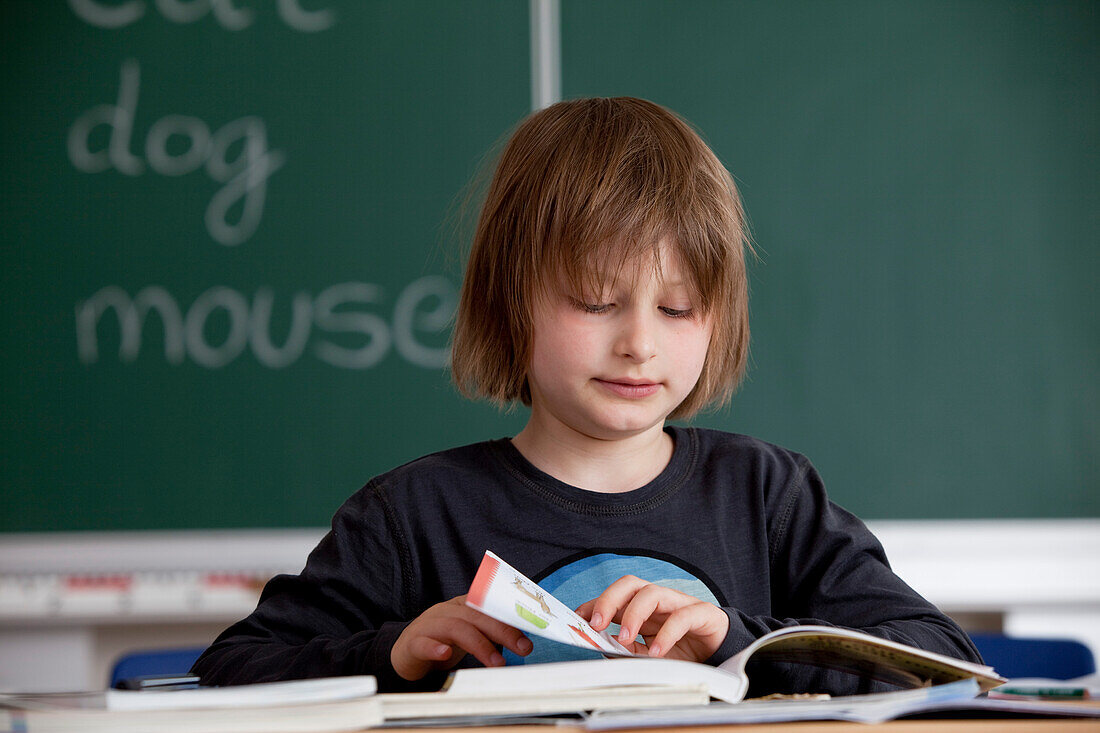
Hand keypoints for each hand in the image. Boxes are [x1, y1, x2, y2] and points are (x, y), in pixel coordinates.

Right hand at [390, 595, 531, 680]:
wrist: (406, 653)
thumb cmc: (443, 642)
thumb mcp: (470, 635)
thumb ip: (492, 634)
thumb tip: (524, 642)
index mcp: (463, 606)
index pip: (490, 605)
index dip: (511, 616)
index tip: (531, 631)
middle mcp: (447, 611)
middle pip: (477, 616)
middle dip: (503, 631)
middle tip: (523, 649)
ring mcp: (428, 625)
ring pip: (456, 628)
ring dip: (480, 645)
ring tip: (497, 663)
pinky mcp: (413, 643)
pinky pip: (423, 643)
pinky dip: (435, 648)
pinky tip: (446, 655)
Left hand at [576, 575, 728, 662]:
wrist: (721, 653)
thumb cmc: (682, 650)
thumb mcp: (649, 656)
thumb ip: (629, 651)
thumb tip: (603, 648)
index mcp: (642, 607)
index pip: (614, 597)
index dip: (594, 605)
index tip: (577, 620)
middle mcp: (658, 600)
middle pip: (629, 584)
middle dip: (608, 599)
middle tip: (597, 624)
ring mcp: (679, 603)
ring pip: (652, 592)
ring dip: (634, 614)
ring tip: (626, 639)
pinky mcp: (702, 613)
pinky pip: (682, 616)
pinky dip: (667, 633)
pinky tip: (657, 651)